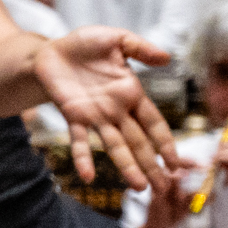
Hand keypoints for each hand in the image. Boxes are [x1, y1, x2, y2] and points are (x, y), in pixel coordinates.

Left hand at [34, 28, 180, 191]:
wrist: (51, 50)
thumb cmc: (86, 44)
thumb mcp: (117, 39)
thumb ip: (140, 48)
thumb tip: (168, 58)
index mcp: (131, 94)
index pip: (154, 123)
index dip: (165, 142)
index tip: (176, 163)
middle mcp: (116, 111)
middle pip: (138, 142)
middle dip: (151, 165)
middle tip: (163, 187)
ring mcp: (94, 116)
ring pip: (114, 146)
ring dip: (126, 167)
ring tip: (139, 187)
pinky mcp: (72, 115)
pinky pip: (78, 140)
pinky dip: (83, 158)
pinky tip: (87, 176)